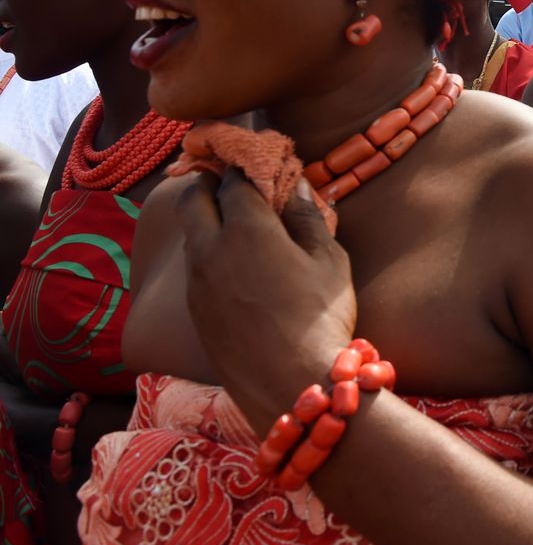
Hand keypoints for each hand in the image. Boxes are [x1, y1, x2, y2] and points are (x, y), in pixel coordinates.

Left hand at [176, 170, 356, 429]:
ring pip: (191, 233)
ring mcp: (197, 281)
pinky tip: (232, 262)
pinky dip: (207, 251)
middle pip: (193, 198)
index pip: (234, 179)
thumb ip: (309, 218)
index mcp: (247, 227)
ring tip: (232, 219)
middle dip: (207, 182)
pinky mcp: (194, 309)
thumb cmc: (321, 318)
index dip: (244, 165)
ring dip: (205, 218)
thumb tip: (298, 187)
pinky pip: (194, 266)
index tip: (256, 160)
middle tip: (227, 179)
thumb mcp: (330, 261)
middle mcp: (212, 248)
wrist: (291, 385)